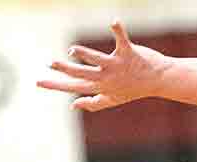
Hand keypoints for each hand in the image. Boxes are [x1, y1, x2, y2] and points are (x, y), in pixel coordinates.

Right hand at [37, 21, 168, 110]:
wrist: (159, 81)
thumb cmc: (134, 89)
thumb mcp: (113, 100)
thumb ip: (93, 103)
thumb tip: (73, 105)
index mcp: (101, 87)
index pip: (73, 86)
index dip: (55, 85)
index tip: (37, 82)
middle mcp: (107, 77)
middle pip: (82, 73)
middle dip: (65, 69)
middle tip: (49, 62)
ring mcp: (117, 65)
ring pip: (97, 59)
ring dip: (85, 54)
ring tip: (73, 50)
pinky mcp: (129, 53)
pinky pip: (122, 40)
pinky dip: (117, 30)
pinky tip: (113, 22)